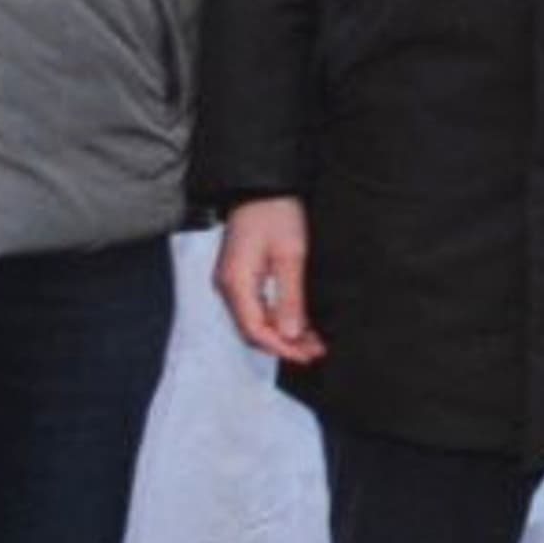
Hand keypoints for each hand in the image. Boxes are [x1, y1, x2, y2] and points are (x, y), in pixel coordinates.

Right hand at [211, 195, 325, 364]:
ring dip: (283, 334)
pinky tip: (299, 323)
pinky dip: (277, 319)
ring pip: (255, 321)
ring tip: (313, 341)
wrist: (261, 187)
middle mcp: (228, 286)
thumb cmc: (275, 213)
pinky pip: (257, 307)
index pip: (254, 330)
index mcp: (236, 283)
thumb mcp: (290, 256)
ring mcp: (232, 282)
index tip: (308, 355)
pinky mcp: (241, 277)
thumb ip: (289, 298)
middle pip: (253, 330)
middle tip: (316, 351)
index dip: (282, 348)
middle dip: (284, 345)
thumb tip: (291, 334)